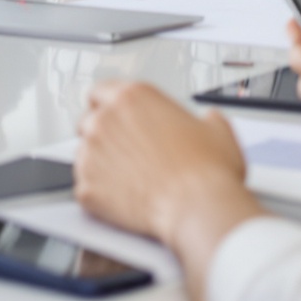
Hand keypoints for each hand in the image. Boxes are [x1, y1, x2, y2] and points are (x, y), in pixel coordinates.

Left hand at [74, 81, 262, 300]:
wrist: (198, 208)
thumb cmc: (207, 171)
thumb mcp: (217, 129)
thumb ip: (203, 118)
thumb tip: (207, 121)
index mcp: (132, 98)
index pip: (101, 91)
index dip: (108, 106)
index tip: (112, 117)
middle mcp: (105, 120)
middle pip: (88, 121)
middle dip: (103, 136)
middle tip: (125, 153)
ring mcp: (91, 153)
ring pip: (83, 154)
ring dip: (100, 164)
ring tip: (128, 179)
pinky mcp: (86, 186)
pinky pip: (84, 186)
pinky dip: (99, 193)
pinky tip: (122, 198)